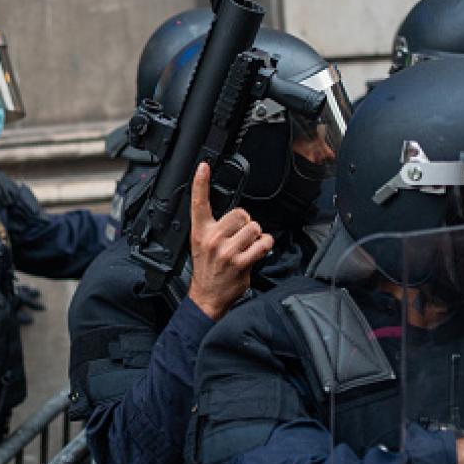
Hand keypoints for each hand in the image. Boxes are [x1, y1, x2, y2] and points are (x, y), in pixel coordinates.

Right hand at [186, 162, 273, 319]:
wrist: (207, 296)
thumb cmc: (207, 269)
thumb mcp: (201, 244)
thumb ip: (213, 226)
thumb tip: (236, 214)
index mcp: (200, 231)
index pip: (198, 203)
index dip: (201, 182)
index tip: (203, 166)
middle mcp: (213, 239)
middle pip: (240, 213)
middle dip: (246, 223)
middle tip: (240, 236)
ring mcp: (227, 252)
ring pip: (254, 228)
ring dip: (257, 236)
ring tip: (248, 246)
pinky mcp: (241, 263)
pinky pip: (263, 244)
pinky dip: (265, 246)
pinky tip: (256, 252)